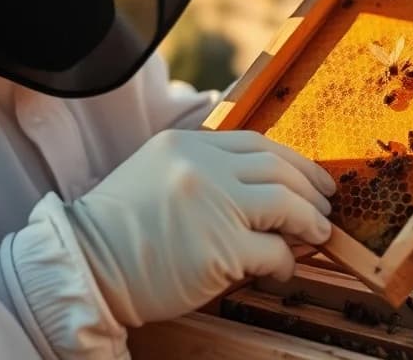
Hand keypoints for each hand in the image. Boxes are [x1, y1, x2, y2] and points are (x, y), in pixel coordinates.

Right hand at [64, 129, 335, 326]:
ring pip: (286, 203)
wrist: (87, 265)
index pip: (257, 143)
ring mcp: (215, 206)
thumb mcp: (156, 174)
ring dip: (309, 221)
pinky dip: (286, 260)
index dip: (293, 161)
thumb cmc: (121, 230)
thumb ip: (203, 169)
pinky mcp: (222, 248)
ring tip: (316, 234)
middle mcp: (203, 167)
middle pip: (278, 168)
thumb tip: (263, 186)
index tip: (311, 177)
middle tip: (325, 205)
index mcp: (187, 145)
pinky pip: (274, 250)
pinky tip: (283, 268)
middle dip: (310, 187)